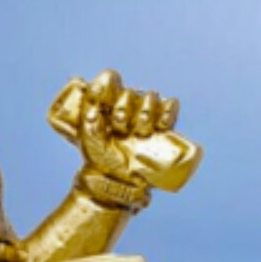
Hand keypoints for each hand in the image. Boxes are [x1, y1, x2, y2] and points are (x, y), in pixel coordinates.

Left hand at [49, 70, 194, 195]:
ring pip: (151, 97)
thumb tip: (93, 113)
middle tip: (120, 126)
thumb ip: (90, 128)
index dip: (107, 84)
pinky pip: (170, 107)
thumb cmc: (102, 160)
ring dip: (145, 112)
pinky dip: (168, 112)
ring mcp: (146, 113)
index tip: (101, 98)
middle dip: (125, 108)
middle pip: (130, 92)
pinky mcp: (163, 123)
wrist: (122, 182)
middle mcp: (128, 104)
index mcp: (108, 103)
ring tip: (141, 131)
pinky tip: (162, 124)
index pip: (111, 79)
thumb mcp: (92, 145)